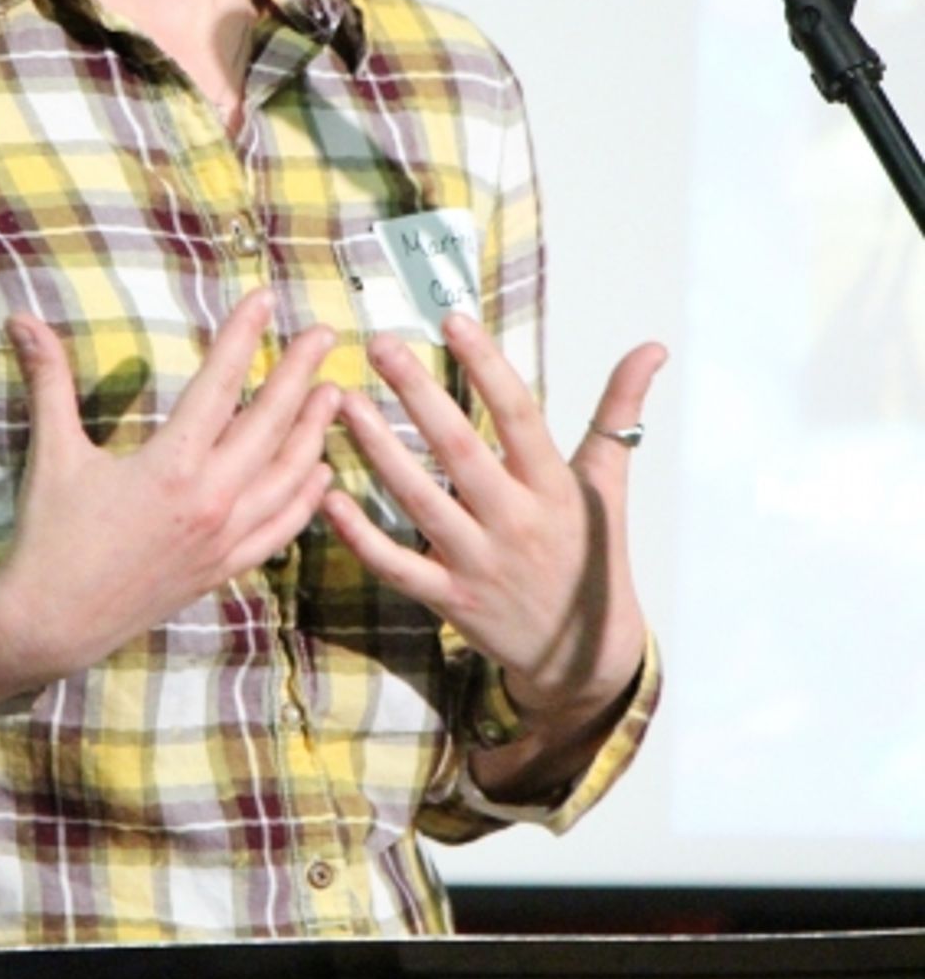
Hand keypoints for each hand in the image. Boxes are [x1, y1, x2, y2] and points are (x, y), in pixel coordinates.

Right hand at [0, 289, 337, 725]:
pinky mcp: (223, 569)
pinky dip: (305, 499)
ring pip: (287, 477)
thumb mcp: (54, 453)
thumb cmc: (51, 536)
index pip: (219, 385)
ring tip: (334, 394)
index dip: (243, 337)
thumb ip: (49, 380)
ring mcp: (223, 538)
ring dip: (313, 432)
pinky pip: (279, 529)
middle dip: (299, 375)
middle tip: (323, 334)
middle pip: (269, 424)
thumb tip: (21, 318)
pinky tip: (321, 475)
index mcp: (171, 466)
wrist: (52, 624)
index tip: (265, 300)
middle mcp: (210, 500)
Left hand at [323, 313, 664, 727]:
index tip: (452, 320)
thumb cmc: (591, 553)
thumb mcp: (608, 483)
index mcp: (553, 487)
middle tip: (380, 345)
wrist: (584, 657)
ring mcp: (480, 563)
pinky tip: (327, 496)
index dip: (486, 366)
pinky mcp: (450, 600)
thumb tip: (651, 347)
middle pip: (459, 450)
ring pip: (419, 500)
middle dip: (418, 394)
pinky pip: (396, 566)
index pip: (518, 415)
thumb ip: (618, 411)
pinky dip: (359, 534)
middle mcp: (516, 522)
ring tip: (343, 402)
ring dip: (377, 450)